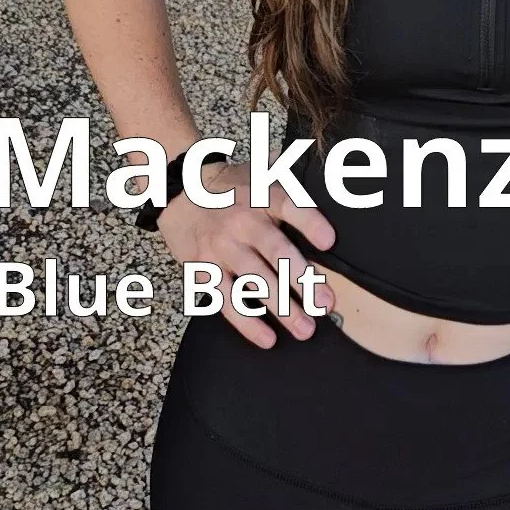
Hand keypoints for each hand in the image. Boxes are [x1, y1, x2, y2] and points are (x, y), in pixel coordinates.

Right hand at [156, 160, 336, 347]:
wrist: (178, 189)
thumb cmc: (231, 185)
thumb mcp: (260, 171)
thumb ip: (291, 179)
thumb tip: (331, 180)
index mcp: (260, 194)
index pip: (289, 205)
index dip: (309, 222)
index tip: (330, 241)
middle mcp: (242, 221)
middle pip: (275, 251)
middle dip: (303, 280)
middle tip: (326, 304)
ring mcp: (221, 247)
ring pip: (254, 281)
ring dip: (282, 308)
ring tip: (305, 329)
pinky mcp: (202, 270)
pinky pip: (226, 301)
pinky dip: (247, 322)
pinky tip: (268, 338)